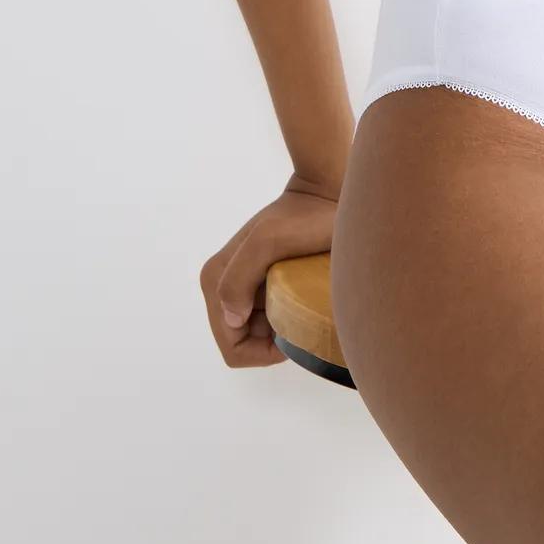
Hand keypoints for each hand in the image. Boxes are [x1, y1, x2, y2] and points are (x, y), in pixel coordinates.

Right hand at [199, 179, 338, 368]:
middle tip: (304, 314)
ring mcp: (242, 281)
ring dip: (282, 328)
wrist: (327, 191)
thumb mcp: (269, 241)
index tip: (294, 332)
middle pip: (244, 342)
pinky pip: (269, 315)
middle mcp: (222, 282)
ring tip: (308, 303)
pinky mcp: (262, 278)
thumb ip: (239, 277)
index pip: (233, 347)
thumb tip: (233, 318)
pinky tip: (307, 298)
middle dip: (272, 340)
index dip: (263, 352)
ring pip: (258, 331)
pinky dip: (288, 316)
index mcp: (215, 279)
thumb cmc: (303, 217)